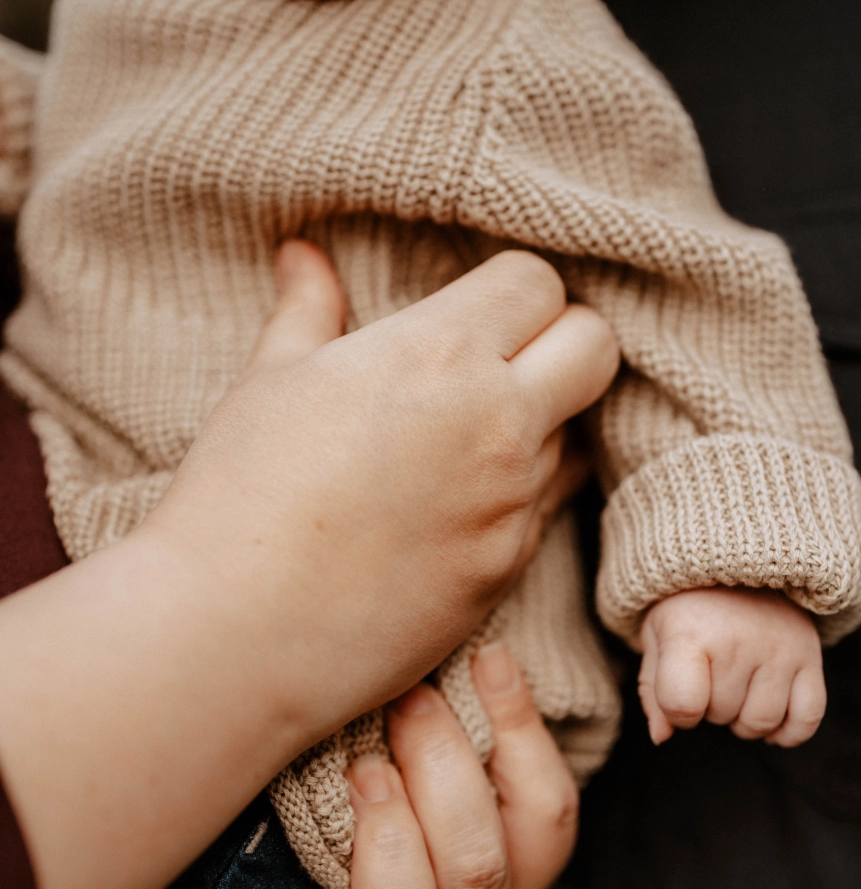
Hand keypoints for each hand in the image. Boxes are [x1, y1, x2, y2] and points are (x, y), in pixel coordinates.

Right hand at [152, 241, 616, 753]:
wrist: (238, 633)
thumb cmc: (239, 496)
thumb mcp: (269, 382)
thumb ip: (308, 311)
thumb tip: (306, 256)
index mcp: (440, 353)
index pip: (537, 282)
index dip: (510, 288)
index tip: (474, 308)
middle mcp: (499, 422)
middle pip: (595, 345)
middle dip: (562, 339)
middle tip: (504, 357)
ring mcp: (512, 501)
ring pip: (577, 432)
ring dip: (542, 422)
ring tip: (468, 437)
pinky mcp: (509, 569)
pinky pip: (546, 507)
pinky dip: (519, 493)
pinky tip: (456, 503)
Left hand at [264, 643, 577, 888]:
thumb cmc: (389, 814)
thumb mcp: (444, 774)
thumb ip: (465, 726)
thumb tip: (480, 637)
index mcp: (516, 879)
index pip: (548, 814)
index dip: (522, 734)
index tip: (485, 659)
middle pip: (479, 868)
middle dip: (442, 775)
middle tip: (402, 704)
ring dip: (386, 852)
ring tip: (358, 777)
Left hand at [638, 586, 826, 749]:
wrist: (739, 562)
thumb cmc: (689, 609)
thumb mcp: (658, 638)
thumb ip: (653, 691)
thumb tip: (662, 736)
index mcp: (690, 633)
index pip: (684, 703)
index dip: (679, 712)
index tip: (680, 694)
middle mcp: (740, 640)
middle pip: (721, 715)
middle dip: (711, 708)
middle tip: (712, 675)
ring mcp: (780, 649)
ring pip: (762, 723)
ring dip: (745, 721)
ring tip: (738, 690)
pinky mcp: (810, 656)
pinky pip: (807, 718)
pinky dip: (789, 733)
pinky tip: (773, 724)